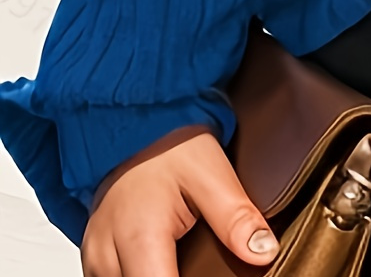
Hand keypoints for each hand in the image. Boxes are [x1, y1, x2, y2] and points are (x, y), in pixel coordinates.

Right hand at [82, 124, 277, 276]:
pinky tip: (166, 264)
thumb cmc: (172, 143)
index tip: (212, 273)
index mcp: (139, 239)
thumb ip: (235, 217)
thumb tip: (264, 253)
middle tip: (203, 264)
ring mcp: (95, 259)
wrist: (139, 121)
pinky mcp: (94, 258)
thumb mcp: (211, 173)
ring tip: (186, 262)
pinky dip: (143, 274)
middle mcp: (106, 256)